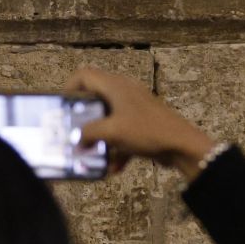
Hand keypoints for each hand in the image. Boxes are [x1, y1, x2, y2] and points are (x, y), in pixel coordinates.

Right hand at [65, 68, 216, 181]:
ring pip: (108, 118)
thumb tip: (75, 140)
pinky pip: (122, 133)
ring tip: (90, 153)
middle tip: (72, 132)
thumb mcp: (113, 131)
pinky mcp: (143, 124)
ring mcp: (135, 108)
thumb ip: (89, 133)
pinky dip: (117, 148)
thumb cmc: (147, 131)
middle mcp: (124, 91)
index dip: (69, 87)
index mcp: (115, 85)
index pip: (84, 75)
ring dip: (100, 137)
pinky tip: (115, 168)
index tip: (62, 108)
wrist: (182, 145)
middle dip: (82, 118)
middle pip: (95, 98)